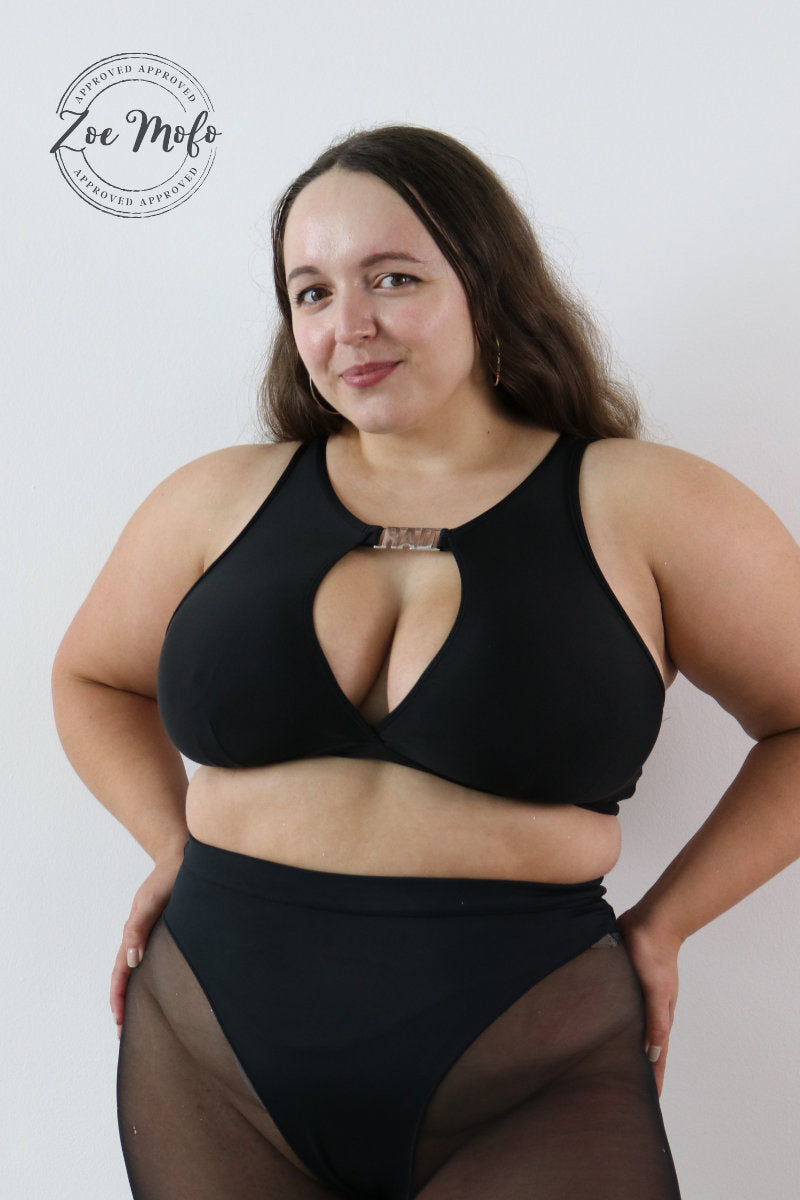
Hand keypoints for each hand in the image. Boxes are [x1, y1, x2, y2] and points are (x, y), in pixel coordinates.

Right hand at [110, 852, 183, 1036]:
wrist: (182, 856)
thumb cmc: (167, 877)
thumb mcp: (151, 902)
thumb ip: (139, 928)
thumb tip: (131, 959)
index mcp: (133, 934)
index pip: (121, 974)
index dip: (119, 999)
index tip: (120, 1023)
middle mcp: (140, 938)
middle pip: (127, 977)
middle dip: (126, 1005)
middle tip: (128, 1033)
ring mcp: (152, 935)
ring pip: (140, 971)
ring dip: (139, 994)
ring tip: (144, 1019)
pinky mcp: (166, 931)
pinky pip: (155, 961)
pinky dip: (154, 979)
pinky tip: (164, 989)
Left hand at [616, 907, 681, 1095]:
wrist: (651, 922)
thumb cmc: (656, 956)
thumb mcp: (657, 991)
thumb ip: (656, 1021)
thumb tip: (653, 1054)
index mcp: (659, 1017)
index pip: (655, 1057)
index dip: (653, 1079)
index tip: (647, 1105)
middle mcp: (646, 1011)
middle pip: (641, 1047)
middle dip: (634, 1069)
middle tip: (620, 1093)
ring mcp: (634, 998)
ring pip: (625, 1029)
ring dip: (619, 1047)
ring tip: (604, 1067)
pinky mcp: (620, 984)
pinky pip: (614, 1010)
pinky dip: (609, 1023)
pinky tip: (595, 1028)